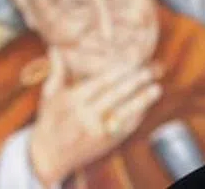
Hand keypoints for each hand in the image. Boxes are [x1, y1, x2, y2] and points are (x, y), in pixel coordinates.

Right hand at [28, 50, 162, 185]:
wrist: (48, 156)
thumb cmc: (50, 121)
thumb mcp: (50, 95)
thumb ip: (57, 71)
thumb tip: (56, 48)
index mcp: (73, 101)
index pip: (101, 83)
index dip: (118, 72)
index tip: (130, 62)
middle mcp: (86, 116)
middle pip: (115, 95)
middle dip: (134, 82)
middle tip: (148, 71)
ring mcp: (97, 131)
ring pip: (125, 113)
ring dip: (142, 100)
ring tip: (156, 89)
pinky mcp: (106, 143)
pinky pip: (126, 127)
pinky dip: (138, 116)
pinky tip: (147, 106)